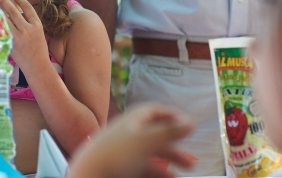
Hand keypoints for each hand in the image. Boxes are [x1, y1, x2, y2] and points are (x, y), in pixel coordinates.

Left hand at [0, 0, 48, 73]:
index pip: (28, 8)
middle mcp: (27, 30)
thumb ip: (29, 21)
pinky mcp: (9, 44)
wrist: (37, 66)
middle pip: (13, 12)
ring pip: (5, 21)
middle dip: (4, 1)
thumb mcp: (38, 32)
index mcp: (36, 25)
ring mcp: (17, 38)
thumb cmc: (38, 48)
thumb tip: (16, 9)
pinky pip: (1, 31)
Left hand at [68, 103, 194, 177]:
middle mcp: (127, 134)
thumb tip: (191, 121)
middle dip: (175, 145)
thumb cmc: (116, 155)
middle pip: (155, 135)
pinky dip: (158, 172)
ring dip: (170, 161)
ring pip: (151, 155)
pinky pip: (144, 169)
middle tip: (191, 156)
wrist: (89, 176)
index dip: (171, 115)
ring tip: (186, 171)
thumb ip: (170, 132)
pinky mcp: (120, 169)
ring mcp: (123, 153)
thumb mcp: (147, 141)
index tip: (187, 123)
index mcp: (131, 121)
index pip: (153, 111)